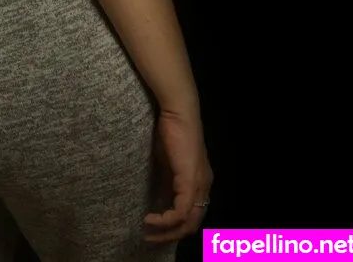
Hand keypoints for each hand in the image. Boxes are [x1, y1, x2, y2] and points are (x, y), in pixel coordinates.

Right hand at [142, 109, 213, 245]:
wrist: (179, 113)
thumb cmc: (171, 131)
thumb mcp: (168, 163)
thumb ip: (168, 181)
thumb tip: (159, 199)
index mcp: (200, 182)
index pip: (193, 215)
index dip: (176, 227)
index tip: (156, 230)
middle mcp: (204, 187)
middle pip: (192, 225)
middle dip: (170, 236)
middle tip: (150, 239)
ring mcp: (199, 185)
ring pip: (188, 223)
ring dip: (167, 232)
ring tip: (148, 233)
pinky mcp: (190, 182)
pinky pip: (181, 212)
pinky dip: (166, 220)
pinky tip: (151, 219)